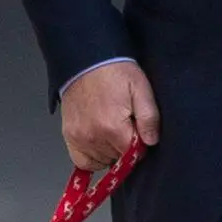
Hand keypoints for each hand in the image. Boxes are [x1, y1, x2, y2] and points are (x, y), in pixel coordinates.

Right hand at [58, 59, 159, 173]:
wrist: (86, 60)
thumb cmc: (114, 71)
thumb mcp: (140, 88)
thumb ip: (149, 118)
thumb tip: (152, 141)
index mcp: (113, 127)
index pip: (133, 155)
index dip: (140, 145)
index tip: (139, 131)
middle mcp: (93, 136)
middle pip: (117, 158)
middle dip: (124, 146)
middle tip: (125, 124)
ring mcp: (79, 138)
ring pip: (102, 160)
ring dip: (110, 151)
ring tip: (111, 129)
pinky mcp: (69, 136)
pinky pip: (82, 161)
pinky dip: (92, 157)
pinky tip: (99, 143)